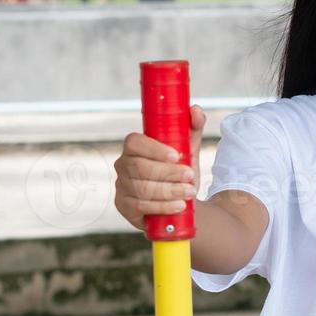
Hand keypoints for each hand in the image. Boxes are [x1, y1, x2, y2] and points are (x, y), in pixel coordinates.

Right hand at [113, 104, 205, 232]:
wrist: (180, 202)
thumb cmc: (180, 171)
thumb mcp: (189, 149)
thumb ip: (192, 128)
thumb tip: (195, 109)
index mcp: (134, 147)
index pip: (134, 142)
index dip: (154, 149)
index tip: (177, 155)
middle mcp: (123, 165)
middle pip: (140, 167)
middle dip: (168, 173)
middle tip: (190, 176)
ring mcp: (121, 186)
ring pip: (142, 188)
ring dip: (170, 190)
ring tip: (190, 192)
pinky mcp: (123, 206)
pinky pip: (140, 206)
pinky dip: (163, 206)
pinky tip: (179, 205)